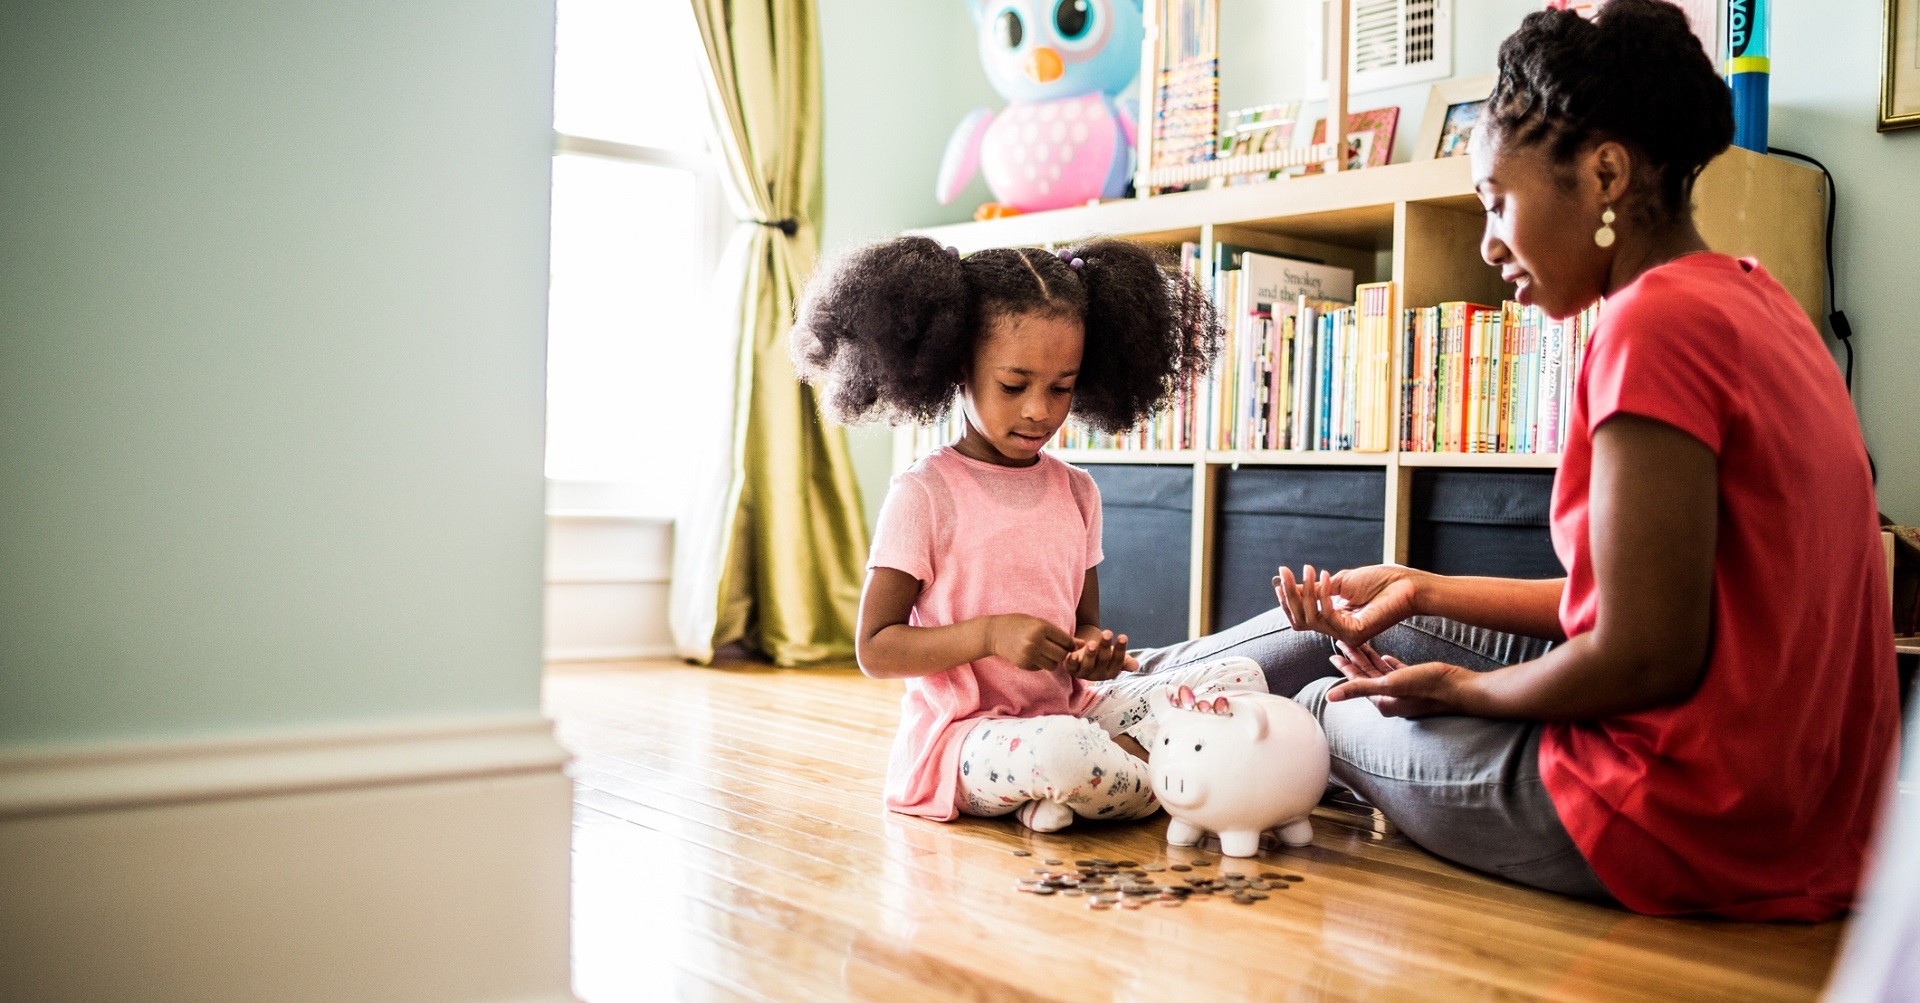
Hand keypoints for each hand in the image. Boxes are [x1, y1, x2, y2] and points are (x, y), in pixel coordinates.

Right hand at [986, 614, 1077, 671]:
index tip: (1066, 643)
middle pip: (1061, 655)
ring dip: (1052, 660)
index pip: (1066, 641)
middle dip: (1062, 653)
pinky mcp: (1023, 664)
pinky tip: (1033, 655)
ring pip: (1053, 664)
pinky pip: (1041, 668)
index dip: (1069, 644)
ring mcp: (1029, 654)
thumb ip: (1059, 633)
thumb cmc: (1019, 624)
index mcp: (1042, 628)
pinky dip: (1041, 663)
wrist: (994, 633)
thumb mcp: (1039, 622)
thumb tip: (1082, 644)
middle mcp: (1036, 641)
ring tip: (1044, 652)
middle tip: (1055, 649)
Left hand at [1064, 628, 1136, 681]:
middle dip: (1105, 647)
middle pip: (1103, 661)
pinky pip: (1072, 667)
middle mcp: (1098, 675)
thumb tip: (1136, 666)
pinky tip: (1074, 653)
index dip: (1120, 649)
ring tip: (1093, 643)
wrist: (1083, 653)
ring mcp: (1084, 673)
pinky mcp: (1071, 669)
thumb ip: (1125, 661)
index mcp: (1111, 672)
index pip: (1118, 661)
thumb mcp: (1114, 656)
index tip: (1123, 636)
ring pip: (1088, 665)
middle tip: (1107, 633)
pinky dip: (1072, 661)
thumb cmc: (1103, 654)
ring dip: (1091, 654)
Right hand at [1275, 564, 1419, 647]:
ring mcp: (1346, 634)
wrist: (1406, 584)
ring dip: (1305, 592)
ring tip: (1309, 569)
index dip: (1287, 600)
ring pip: (1310, 618)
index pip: (1301, 617)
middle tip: (1284, 572)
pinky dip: (1323, 595)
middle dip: (1289, 595)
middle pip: (1299, 620)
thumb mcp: (1340, 582)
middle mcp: (1338, 630)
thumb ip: (1315, 588)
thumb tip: (1289, 585)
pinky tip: (1327, 578)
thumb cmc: (1379, 581)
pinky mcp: (1354, 633)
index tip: (1280, 579)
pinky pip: (1327, 616)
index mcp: (1334, 619)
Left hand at [1325, 640, 1474, 717]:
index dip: (1344, 665)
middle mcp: (1391, 698)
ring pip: (1381, 672)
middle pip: (1366, 675)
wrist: (1460, 688)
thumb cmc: (1427, 686)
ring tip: (1358, 644)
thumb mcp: (1389, 685)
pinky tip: (1384, 655)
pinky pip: (1398, 672)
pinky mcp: (1418, 683)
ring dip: (1369, 658)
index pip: (1356, 680)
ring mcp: (1405, 692)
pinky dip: (1389, 664)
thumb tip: (1329, 698)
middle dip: (1354, 658)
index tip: (1333, 652)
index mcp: (1382, 701)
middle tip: (1341, 641)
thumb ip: (1358, 689)